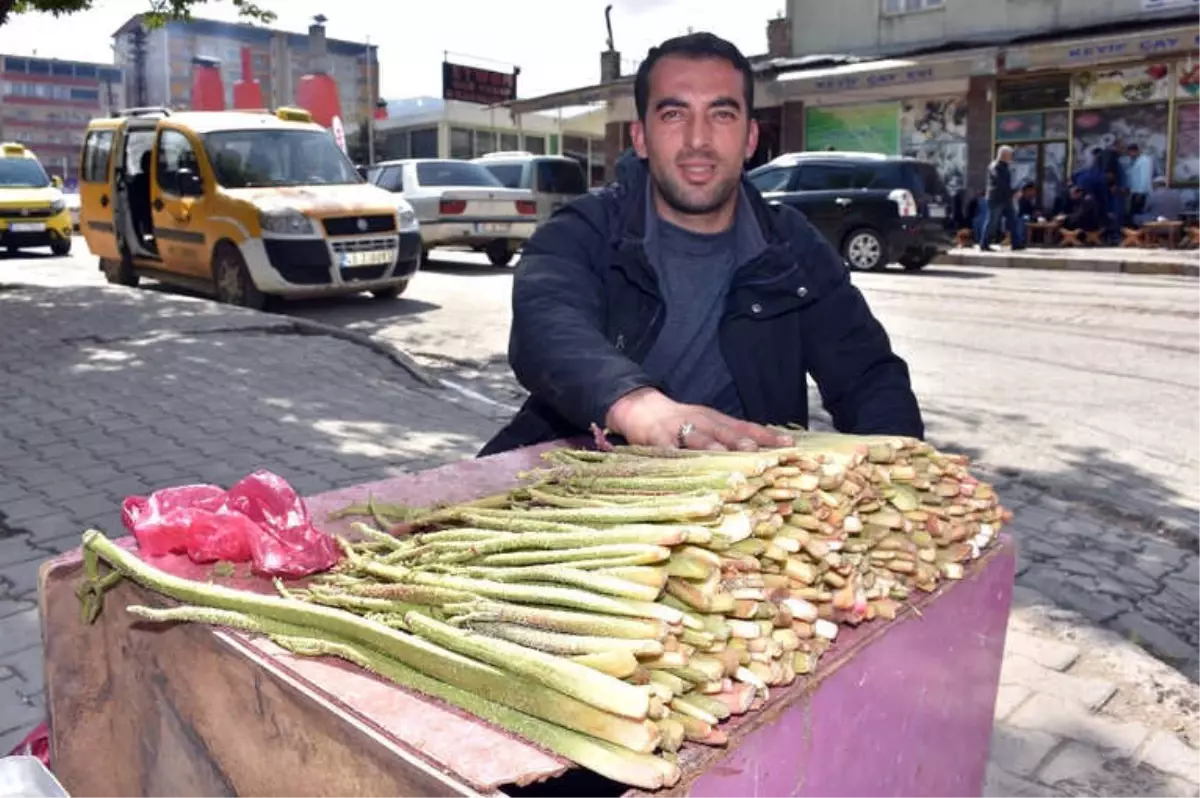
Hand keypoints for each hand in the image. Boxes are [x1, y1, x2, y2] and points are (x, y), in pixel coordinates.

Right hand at [605, 388, 792, 451]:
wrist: (640, 408)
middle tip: (761, 453)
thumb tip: (763, 455)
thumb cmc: (680, 422)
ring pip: (700, 439)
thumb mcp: (708, 425)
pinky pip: (669, 451)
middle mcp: (703, 423)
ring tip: (726, 456)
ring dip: (713, 447)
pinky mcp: (658, 441)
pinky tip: (686, 468)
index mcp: (718, 420)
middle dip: (744, 443)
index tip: (790, 446)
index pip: (747, 428)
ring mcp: (680, 431)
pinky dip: (678, 458)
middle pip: (727, 432)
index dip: (767, 436)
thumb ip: (731, 438)